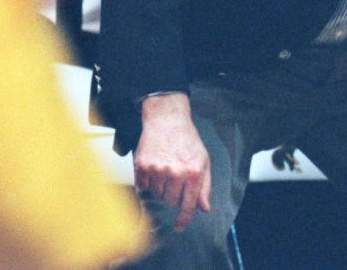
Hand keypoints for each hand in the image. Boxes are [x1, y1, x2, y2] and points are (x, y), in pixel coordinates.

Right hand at [135, 93, 211, 231]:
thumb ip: (204, 186)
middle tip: (175, 178)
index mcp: (193, 172)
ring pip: (157, 195)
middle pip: (170, 202)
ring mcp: (157, 170)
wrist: (167, 120)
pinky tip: (154, 167)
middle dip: (173, 194)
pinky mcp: (142, 166)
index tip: (179, 227)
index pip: (188, 204)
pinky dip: (148, 181)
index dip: (183, 219)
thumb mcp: (203, 161)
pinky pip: (143, 186)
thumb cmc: (186, 139)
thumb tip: (204, 208)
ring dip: (160, 187)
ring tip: (165, 168)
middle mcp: (175, 172)